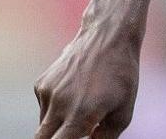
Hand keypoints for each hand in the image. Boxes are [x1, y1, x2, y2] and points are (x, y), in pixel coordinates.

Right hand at [32, 22, 140, 138]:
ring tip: (81, 105)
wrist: (108, 37)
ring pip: (43, 124)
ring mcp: (47, 93)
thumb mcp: (124, 110)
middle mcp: (59, 105)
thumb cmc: (121, 74)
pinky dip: (54, 108)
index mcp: (81, 115)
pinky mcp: (41, 83)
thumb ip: (107, 136)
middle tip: (71, 132)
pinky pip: (43, 106)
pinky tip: (73, 91)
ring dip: (57, 124)